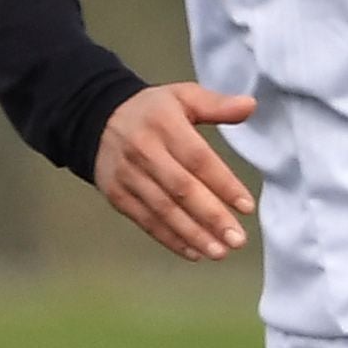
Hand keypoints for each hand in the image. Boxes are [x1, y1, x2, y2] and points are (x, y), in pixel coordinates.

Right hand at [97, 81, 259, 260]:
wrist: (97, 119)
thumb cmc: (152, 111)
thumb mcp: (183, 96)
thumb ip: (217, 104)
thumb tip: (250, 105)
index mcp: (165, 124)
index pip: (198, 159)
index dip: (223, 184)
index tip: (246, 206)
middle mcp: (144, 151)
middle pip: (181, 189)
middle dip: (211, 217)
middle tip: (237, 239)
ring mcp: (128, 176)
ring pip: (164, 210)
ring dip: (193, 234)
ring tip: (219, 252)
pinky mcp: (117, 195)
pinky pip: (146, 220)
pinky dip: (170, 239)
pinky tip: (194, 252)